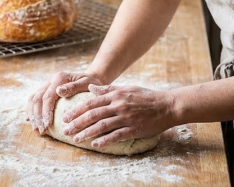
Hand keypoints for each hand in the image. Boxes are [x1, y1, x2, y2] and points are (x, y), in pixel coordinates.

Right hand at [25, 71, 106, 134]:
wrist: (92, 78)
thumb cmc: (91, 83)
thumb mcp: (86, 84)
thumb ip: (73, 87)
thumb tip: (58, 91)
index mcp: (59, 78)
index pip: (47, 97)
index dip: (45, 112)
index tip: (47, 126)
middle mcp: (50, 80)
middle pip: (37, 98)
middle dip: (37, 116)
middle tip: (41, 130)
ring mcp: (47, 84)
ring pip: (33, 98)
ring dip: (33, 114)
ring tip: (36, 128)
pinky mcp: (46, 89)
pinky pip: (34, 99)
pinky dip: (31, 110)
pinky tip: (30, 120)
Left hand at [61, 84, 175, 147]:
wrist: (167, 105)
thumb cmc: (147, 97)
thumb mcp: (127, 88)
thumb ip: (108, 90)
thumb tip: (91, 88)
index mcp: (116, 94)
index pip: (91, 102)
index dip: (77, 110)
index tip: (66, 116)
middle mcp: (119, 105)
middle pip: (93, 114)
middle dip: (77, 122)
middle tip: (65, 130)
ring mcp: (126, 117)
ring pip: (102, 125)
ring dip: (87, 133)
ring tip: (76, 139)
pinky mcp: (134, 128)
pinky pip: (116, 135)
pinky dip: (105, 140)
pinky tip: (95, 144)